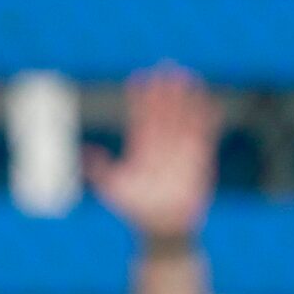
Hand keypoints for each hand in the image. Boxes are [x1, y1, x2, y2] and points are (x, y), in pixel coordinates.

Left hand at [87, 65, 218, 241]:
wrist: (163, 227)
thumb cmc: (137, 210)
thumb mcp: (115, 188)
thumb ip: (101, 169)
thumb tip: (85, 152)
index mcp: (140, 149)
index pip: (140, 118)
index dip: (140, 99)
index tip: (139, 78)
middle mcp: (160, 145)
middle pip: (163, 111)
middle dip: (164, 90)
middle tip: (165, 66)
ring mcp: (180, 149)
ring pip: (183, 117)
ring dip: (185, 98)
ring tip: (187, 77)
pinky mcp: (199, 157)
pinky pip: (204, 134)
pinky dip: (207, 120)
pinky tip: (209, 103)